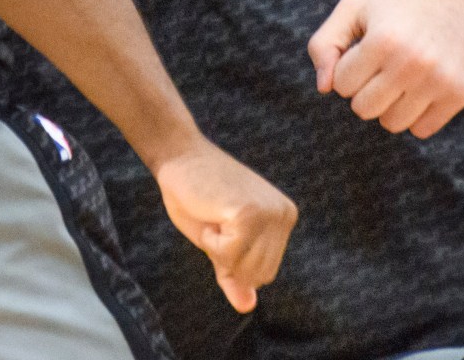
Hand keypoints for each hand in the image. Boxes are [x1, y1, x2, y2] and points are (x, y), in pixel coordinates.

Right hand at [151, 143, 296, 311]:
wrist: (179, 156)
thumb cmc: (196, 195)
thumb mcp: (219, 241)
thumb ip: (235, 273)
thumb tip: (247, 307)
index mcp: (283, 219)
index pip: (265, 272)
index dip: (235, 262)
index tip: (221, 227)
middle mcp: (284, 215)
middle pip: (259, 275)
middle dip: (228, 259)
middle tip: (215, 222)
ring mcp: (270, 214)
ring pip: (245, 268)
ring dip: (219, 251)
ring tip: (213, 218)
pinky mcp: (250, 214)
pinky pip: (229, 255)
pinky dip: (210, 243)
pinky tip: (209, 214)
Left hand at [307, 0, 463, 137]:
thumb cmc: (397, 2)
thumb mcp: (354, 8)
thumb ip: (324, 44)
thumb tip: (324, 88)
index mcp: (382, 41)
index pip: (341, 85)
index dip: (348, 68)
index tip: (364, 52)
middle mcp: (412, 64)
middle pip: (364, 109)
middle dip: (364, 90)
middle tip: (380, 66)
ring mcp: (439, 81)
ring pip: (392, 123)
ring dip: (389, 104)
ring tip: (400, 76)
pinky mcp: (459, 94)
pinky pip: (422, 130)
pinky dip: (416, 114)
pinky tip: (421, 87)